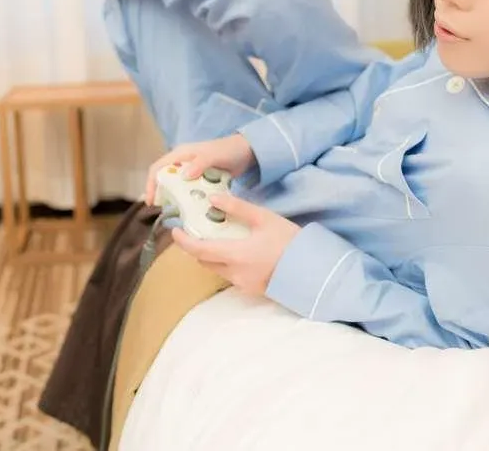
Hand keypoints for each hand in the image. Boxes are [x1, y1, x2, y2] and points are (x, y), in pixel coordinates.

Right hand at [145, 133, 256, 206]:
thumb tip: (183, 176)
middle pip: (163, 178)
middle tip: (161, 211)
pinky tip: (188, 211)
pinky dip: (186, 199)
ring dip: (172, 198)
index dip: (151, 184)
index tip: (151, 202)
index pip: (158, 168)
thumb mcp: (214, 155)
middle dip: (159, 193)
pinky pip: (188, 190)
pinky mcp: (199, 179)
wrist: (246, 152)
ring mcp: (191, 171)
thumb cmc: (228, 150)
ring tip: (172, 213)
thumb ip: (200, 163)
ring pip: (175, 186)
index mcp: (180, 154)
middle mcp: (182, 163)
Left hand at [170, 194, 300, 296]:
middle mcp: (235, 273)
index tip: (175, 231)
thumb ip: (237, 208)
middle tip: (194, 231)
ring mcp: (243, 284)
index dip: (184, 242)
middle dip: (196, 248)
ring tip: (215, 238)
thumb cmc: (290, 241)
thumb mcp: (264, 218)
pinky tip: (234, 250)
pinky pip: (230, 275)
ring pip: (216, 270)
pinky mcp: (251, 289)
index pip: (199, 250)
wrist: (313, 269)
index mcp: (235, 255)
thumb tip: (213, 199)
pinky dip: (225, 263)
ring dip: (210, 256)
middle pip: (204, 261)